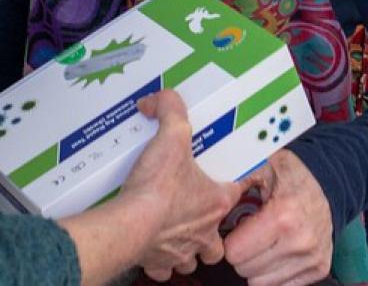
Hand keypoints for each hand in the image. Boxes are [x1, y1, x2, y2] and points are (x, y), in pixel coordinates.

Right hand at [123, 90, 244, 280]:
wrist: (128, 226)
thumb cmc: (157, 189)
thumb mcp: (170, 136)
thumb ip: (170, 110)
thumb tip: (162, 98)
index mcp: (216, 201)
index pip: (239, 190)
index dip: (236, 182)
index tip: (233, 178)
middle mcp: (204, 231)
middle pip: (218, 238)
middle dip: (211, 230)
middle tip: (198, 215)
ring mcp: (181, 251)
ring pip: (194, 258)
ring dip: (188, 247)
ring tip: (176, 232)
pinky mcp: (157, 261)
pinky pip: (164, 268)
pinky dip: (159, 261)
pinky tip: (150, 247)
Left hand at [223, 150, 332, 285]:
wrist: (328, 183)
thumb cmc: (290, 176)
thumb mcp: (261, 167)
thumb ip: (235, 182)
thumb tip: (211, 197)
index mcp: (282, 216)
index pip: (234, 253)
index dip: (231, 240)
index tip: (239, 228)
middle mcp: (299, 241)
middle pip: (244, 269)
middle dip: (243, 253)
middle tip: (252, 234)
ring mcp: (311, 257)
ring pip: (260, 283)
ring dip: (257, 266)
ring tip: (265, 242)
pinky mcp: (319, 268)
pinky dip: (274, 274)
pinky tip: (278, 252)